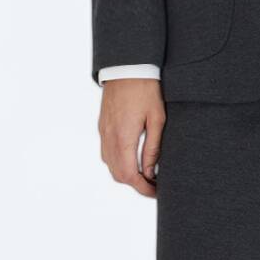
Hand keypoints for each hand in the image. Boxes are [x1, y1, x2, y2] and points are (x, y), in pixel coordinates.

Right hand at [98, 78, 165, 196]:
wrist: (127, 67)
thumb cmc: (146, 90)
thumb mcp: (157, 119)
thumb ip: (153, 148)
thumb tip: (151, 172)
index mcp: (123, 137)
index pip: (129, 175)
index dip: (143, 188)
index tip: (156, 192)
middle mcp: (109, 137)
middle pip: (118, 174)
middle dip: (135, 184)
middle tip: (154, 185)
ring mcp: (103, 132)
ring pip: (110, 165)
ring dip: (126, 174)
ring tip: (146, 174)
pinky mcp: (103, 126)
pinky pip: (106, 152)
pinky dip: (118, 162)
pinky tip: (132, 158)